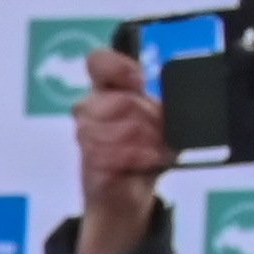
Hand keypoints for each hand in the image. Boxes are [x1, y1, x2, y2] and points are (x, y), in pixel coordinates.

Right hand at [81, 38, 171, 253]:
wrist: (130, 192)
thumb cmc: (146, 147)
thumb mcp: (162, 118)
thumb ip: (162, 102)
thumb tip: (167, 106)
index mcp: (109, 88)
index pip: (98, 62)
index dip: (116, 67)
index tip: (137, 81)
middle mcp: (91, 107)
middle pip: (114, 101)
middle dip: (144, 116)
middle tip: (158, 129)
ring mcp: (86, 134)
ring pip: (116, 129)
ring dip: (143, 141)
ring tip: (153, 147)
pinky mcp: (88, 161)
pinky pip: (112, 154)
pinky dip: (137, 158)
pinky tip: (145, 160)